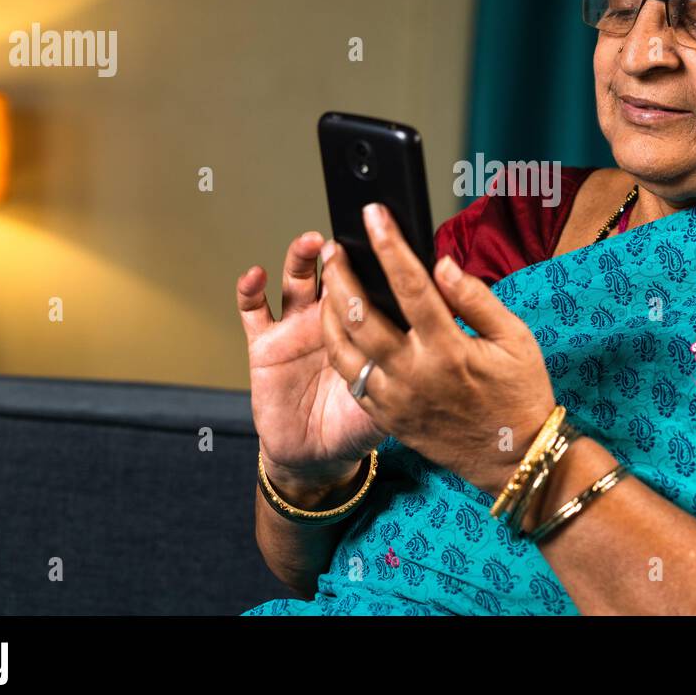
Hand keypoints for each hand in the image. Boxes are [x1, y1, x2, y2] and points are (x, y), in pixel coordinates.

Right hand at [236, 231, 387, 487]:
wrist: (316, 454)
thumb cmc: (356, 424)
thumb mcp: (391, 400)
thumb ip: (408, 374)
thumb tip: (445, 349)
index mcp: (361, 329)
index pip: (368, 288)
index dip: (374, 266)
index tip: (385, 242)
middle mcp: (329, 320)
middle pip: (333, 275)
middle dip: (339, 255)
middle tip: (346, 240)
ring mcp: (296, 328)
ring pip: (296, 281)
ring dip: (300, 258)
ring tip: (311, 243)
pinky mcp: (265, 344)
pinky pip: (253, 312)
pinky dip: (249, 291)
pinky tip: (255, 275)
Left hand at [318, 202, 557, 495]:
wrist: (514, 458)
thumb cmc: (520, 393)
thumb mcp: (516, 338)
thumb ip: (476, 298)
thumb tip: (441, 264)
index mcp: (449, 350)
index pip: (410, 286)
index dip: (390, 245)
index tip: (374, 215)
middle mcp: (415, 375)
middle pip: (361, 317)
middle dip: (341, 276)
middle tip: (332, 249)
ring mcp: (396, 399)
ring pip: (344, 351)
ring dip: (329, 312)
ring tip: (327, 284)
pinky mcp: (387, 417)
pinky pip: (351, 379)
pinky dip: (338, 349)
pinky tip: (337, 327)